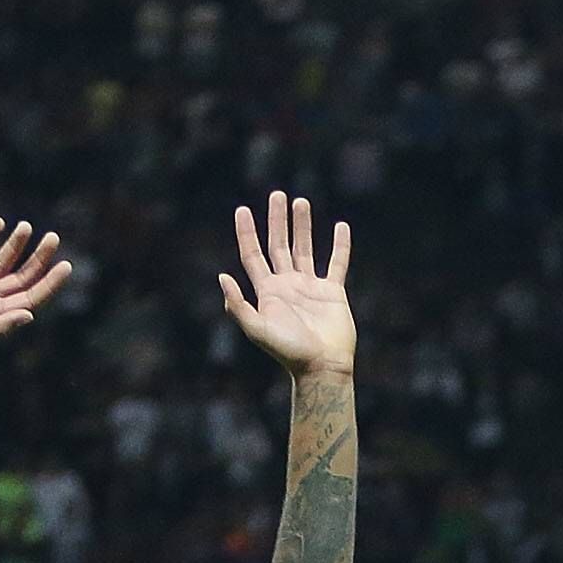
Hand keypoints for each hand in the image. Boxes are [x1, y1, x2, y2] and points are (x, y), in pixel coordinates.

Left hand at [220, 191, 354, 376]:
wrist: (322, 367)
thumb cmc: (289, 352)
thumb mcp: (257, 330)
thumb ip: (238, 305)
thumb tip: (222, 276)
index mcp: (267, 291)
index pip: (253, 255)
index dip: (246, 233)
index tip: (242, 210)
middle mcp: (287, 285)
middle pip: (278, 245)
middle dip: (276, 220)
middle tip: (277, 195)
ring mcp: (310, 287)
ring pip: (304, 249)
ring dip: (302, 226)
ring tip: (301, 202)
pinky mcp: (333, 293)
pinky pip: (337, 264)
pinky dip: (340, 246)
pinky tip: (340, 227)